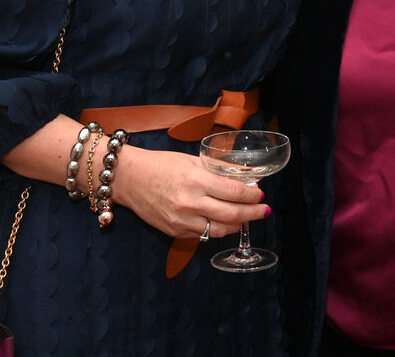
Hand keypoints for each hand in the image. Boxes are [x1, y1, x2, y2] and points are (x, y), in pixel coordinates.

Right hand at [111, 145, 268, 238]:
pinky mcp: (175, 231)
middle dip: (253, 213)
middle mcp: (189, 203)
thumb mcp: (193, 160)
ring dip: (239, 224)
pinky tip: (226, 222)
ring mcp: (181, 220)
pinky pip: (204, 235)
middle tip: (264, 209)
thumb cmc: (162, 165)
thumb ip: (220, 169)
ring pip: (220, 230)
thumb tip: (248, 174)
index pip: (234, 192)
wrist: (129, 179)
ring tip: (248, 217)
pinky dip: (219, 229)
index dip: (252, 195)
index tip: (261, 193)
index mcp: (195, 180)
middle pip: (232, 214)